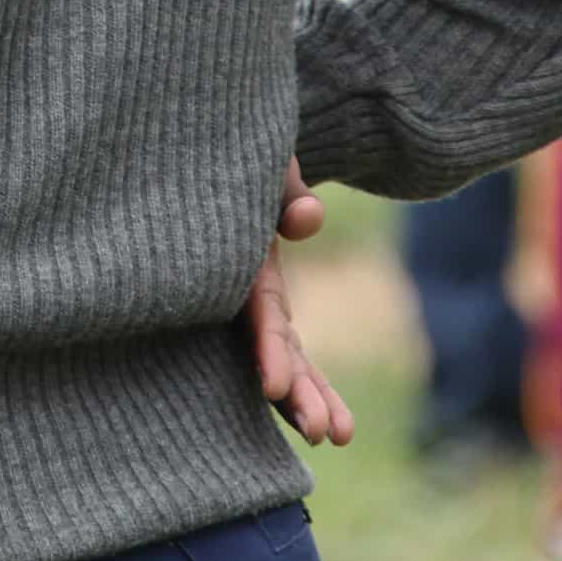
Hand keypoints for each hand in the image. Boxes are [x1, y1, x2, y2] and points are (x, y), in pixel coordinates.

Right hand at [249, 161, 352, 448]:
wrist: (223, 122)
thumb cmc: (240, 136)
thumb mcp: (261, 154)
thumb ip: (283, 187)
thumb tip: (310, 220)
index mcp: (236, 252)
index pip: (254, 309)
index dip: (265, 348)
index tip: (273, 388)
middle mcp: (239, 276)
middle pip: (267, 342)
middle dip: (294, 390)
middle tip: (325, 435)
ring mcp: (250, 285)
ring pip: (278, 348)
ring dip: (305, 392)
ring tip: (338, 438)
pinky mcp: (261, 286)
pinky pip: (282, 338)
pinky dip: (302, 373)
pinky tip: (331, 415)